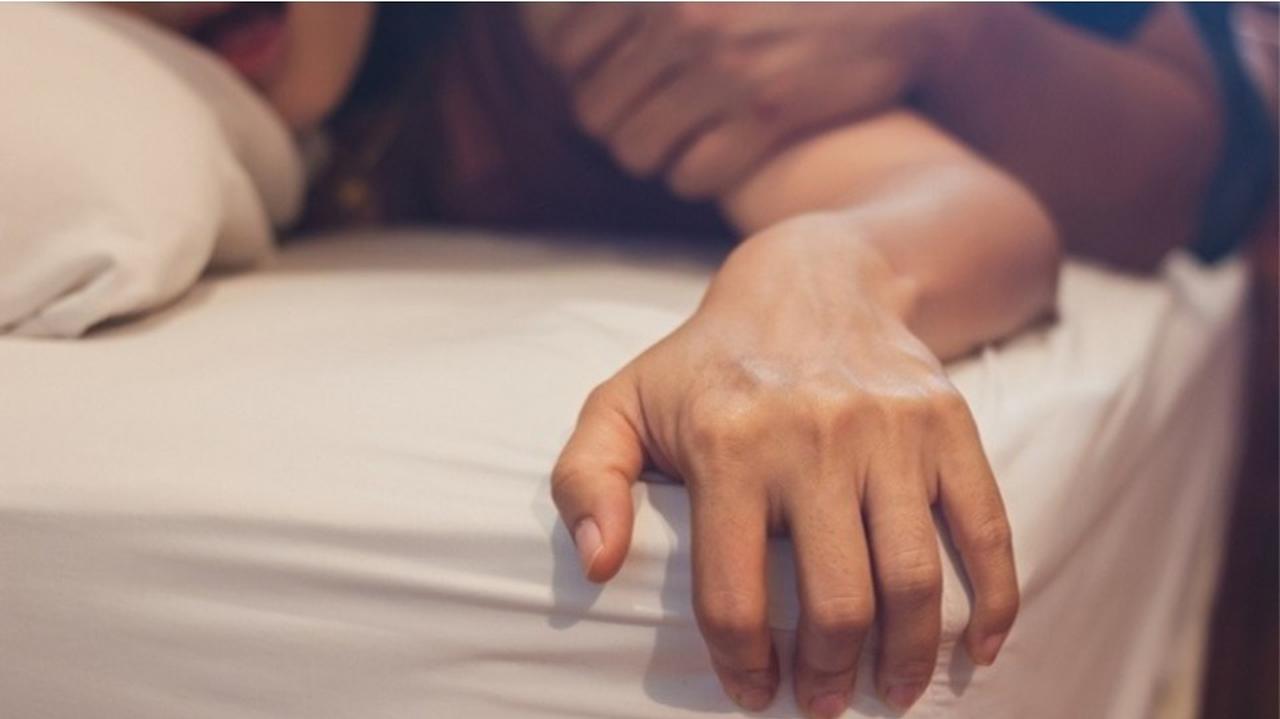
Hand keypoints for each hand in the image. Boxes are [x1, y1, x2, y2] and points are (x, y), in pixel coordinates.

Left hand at [522, 3, 982, 198]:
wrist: (900, 7)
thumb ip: (646, 2)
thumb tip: (554, 37)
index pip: (566, 48)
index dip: (584, 75)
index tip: (616, 80)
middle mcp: (686, 18)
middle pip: (596, 110)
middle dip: (619, 124)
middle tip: (652, 120)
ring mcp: (726, 68)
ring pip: (636, 151)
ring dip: (654, 157)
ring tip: (682, 141)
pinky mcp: (767, 115)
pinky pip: (690, 177)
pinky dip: (695, 177)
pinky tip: (717, 157)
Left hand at [551, 220, 1018, 715]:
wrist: (810, 280)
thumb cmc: (706, 365)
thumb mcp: (621, 405)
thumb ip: (587, 480)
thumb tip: (597, 566)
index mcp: (728, 444)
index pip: (733, 596)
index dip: (743, 665)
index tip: (754, 693)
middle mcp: (814, 437)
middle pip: (836, 602)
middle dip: (830, 676)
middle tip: (825, 702)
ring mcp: (890, 430)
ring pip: (914, 580)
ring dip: (909, 658)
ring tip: (893, 690)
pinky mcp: (947, 423)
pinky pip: (985, 527)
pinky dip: (994, 600)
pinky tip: (979, 648)